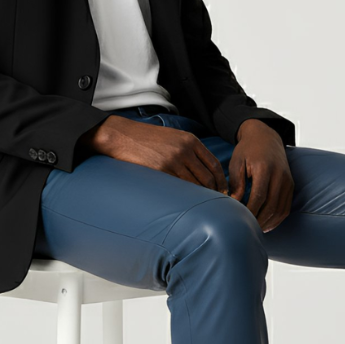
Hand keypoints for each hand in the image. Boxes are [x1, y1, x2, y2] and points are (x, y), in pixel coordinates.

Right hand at [78, 116, 229, 193]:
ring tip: (202, 208)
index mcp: (190, 140)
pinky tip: (186, 203)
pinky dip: (185, 197)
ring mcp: (173, 160)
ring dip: (200, 198)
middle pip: (207, 177)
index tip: (222, 191)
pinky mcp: (161, 170)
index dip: (220, 181)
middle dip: (214, 192)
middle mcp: (184, 149)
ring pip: (195, 184)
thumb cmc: (146, 138)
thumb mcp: (172, 137)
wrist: (122, 135)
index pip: (213, 164)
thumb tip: (201, 169)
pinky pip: (178, 187)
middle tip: (215, 204)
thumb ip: (188, 149)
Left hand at [229, 119, 293, 231]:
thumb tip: (234, 204)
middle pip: (271, 206)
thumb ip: (236, 183)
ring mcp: (288, 181)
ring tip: (255, 229)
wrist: (266, 137)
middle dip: (258, 221)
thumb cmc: (247, 150)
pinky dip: (277, 219)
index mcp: (265, 168)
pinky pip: (286, 207)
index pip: (259, 197)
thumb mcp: (236, 162)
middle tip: (246, 229)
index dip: (249, 212)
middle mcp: (280, 175)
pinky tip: (266, 225)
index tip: (239, 219)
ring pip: (280, 209)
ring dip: (268, 223)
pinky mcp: (291, 185)